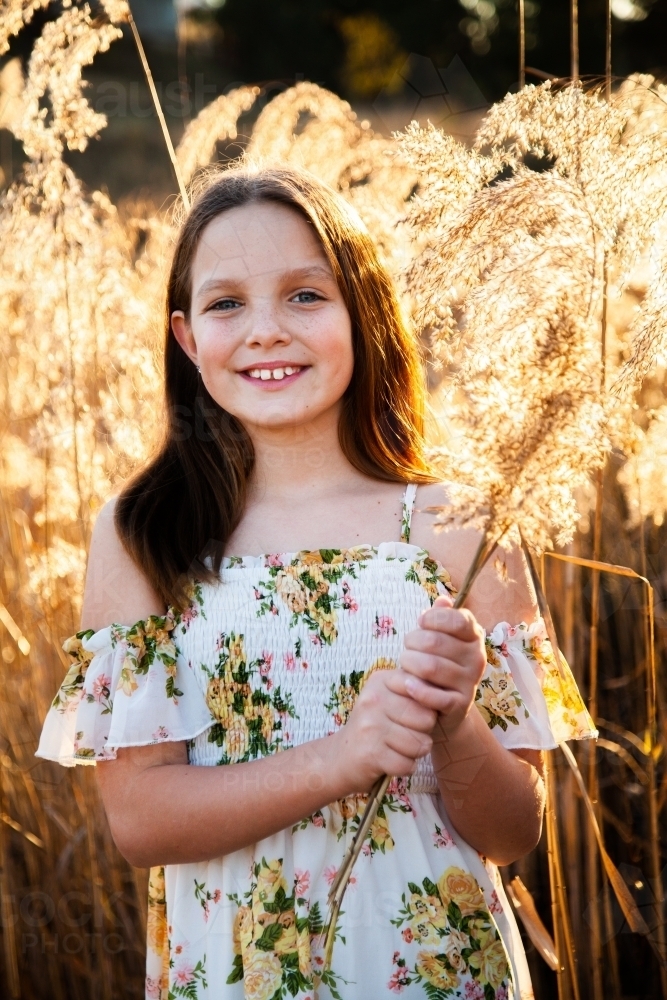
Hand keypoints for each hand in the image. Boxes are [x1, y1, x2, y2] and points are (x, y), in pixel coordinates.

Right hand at [335, 668, 437, 792]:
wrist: (340, 757)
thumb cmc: (373, 727)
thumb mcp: (387, 698)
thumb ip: (413, 690)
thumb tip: (443, 693)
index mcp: (381, 681)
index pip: (424, 690)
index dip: (427, 707)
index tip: (414, 714)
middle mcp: (374, 700)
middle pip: (426, 718)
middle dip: (424, 732)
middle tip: (407, 735)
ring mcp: (371, 727)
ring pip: (420, 744)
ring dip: (415, 753)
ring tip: (399, 748)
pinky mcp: (371, 754)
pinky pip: (408, 764)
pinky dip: (405, 768)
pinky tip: (392, 761)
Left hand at [399, 594, 486, 737]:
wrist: (444, 706)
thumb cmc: (438, 662)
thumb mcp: (439, 637)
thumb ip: (441, 618)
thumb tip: (443, 600)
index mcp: (474, 636)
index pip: (457, 620)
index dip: (433, 619)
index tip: (421, 623)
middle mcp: (476, 658)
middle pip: (434, 642)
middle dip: (412, 643)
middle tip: (407, 648)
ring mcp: (470, 682)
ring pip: (430, 667)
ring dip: (409, 664)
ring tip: (405, 665)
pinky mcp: (459, 704)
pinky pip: (433, 695)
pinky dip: (415, 689)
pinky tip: (407, 684)